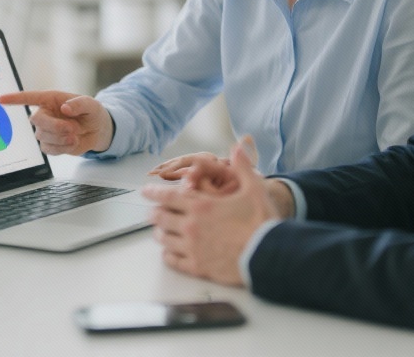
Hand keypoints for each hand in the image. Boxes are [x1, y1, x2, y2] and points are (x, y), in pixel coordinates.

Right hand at [0, 90, 112, 154]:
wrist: (97, 130)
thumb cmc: (92, 112)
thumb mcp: (92, 104)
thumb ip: (80, 103)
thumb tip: (65, 108)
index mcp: (51, 99)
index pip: (29, 98)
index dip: (15, 98)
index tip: (0, 99)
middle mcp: (45, 114)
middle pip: (36, 120)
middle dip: (54, 127)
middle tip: (72, 129)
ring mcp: (46, 130)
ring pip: (43, 137)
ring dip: (61, 138)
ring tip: (76, 135)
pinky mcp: (50, 144)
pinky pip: (48, 149)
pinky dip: (62, 148)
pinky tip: (72, 142)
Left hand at [141, 137, 283, 285]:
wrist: (268, 255)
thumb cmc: (261, 223)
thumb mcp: (254, 189)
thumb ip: (243, 167)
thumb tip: (238, 147)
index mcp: (201, 206)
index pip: (167, 196)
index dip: (153, 192)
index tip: (145, 191)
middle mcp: (192, 226)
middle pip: (160, 218)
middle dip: (154, 213)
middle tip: (152, 212)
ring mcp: (192, 248)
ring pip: (164, 239)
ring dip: (159, 233)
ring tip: (159, 232)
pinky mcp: (197, 266)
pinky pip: (173, 260)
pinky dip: (168, 255)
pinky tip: (169, 253)